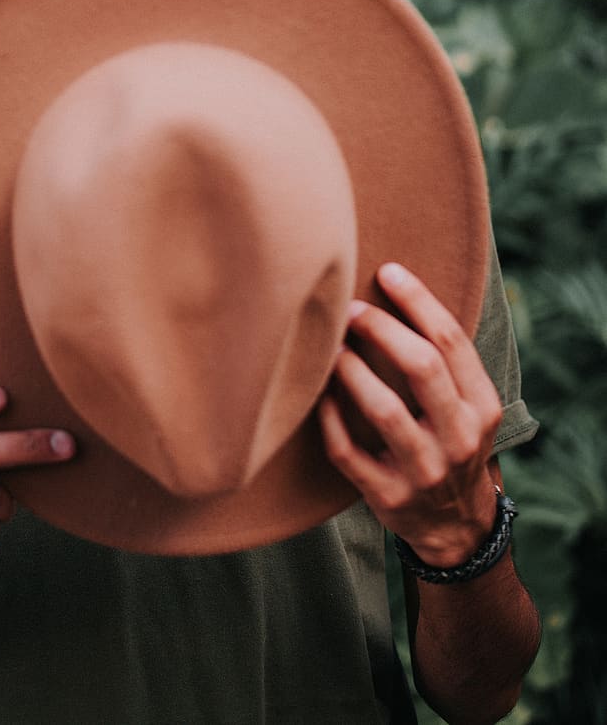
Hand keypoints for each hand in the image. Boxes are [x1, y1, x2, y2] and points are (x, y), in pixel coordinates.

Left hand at [318, 262, 501, 566]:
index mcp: (483, 408)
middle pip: (422, 367)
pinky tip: (317, 394)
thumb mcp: (468, 407)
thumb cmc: (450, 443)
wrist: (456, 528)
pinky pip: (348, 452)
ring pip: (385, 410)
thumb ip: (444, 362)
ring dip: (352, 370)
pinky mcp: (388, 497)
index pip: (452, 341)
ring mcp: (425, 473)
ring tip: (332, 346)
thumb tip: (394, 284)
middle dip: (382, 328)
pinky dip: (329, 418)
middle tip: (352, 309)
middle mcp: (460, 440)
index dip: (418, 300)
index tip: (387, 271)